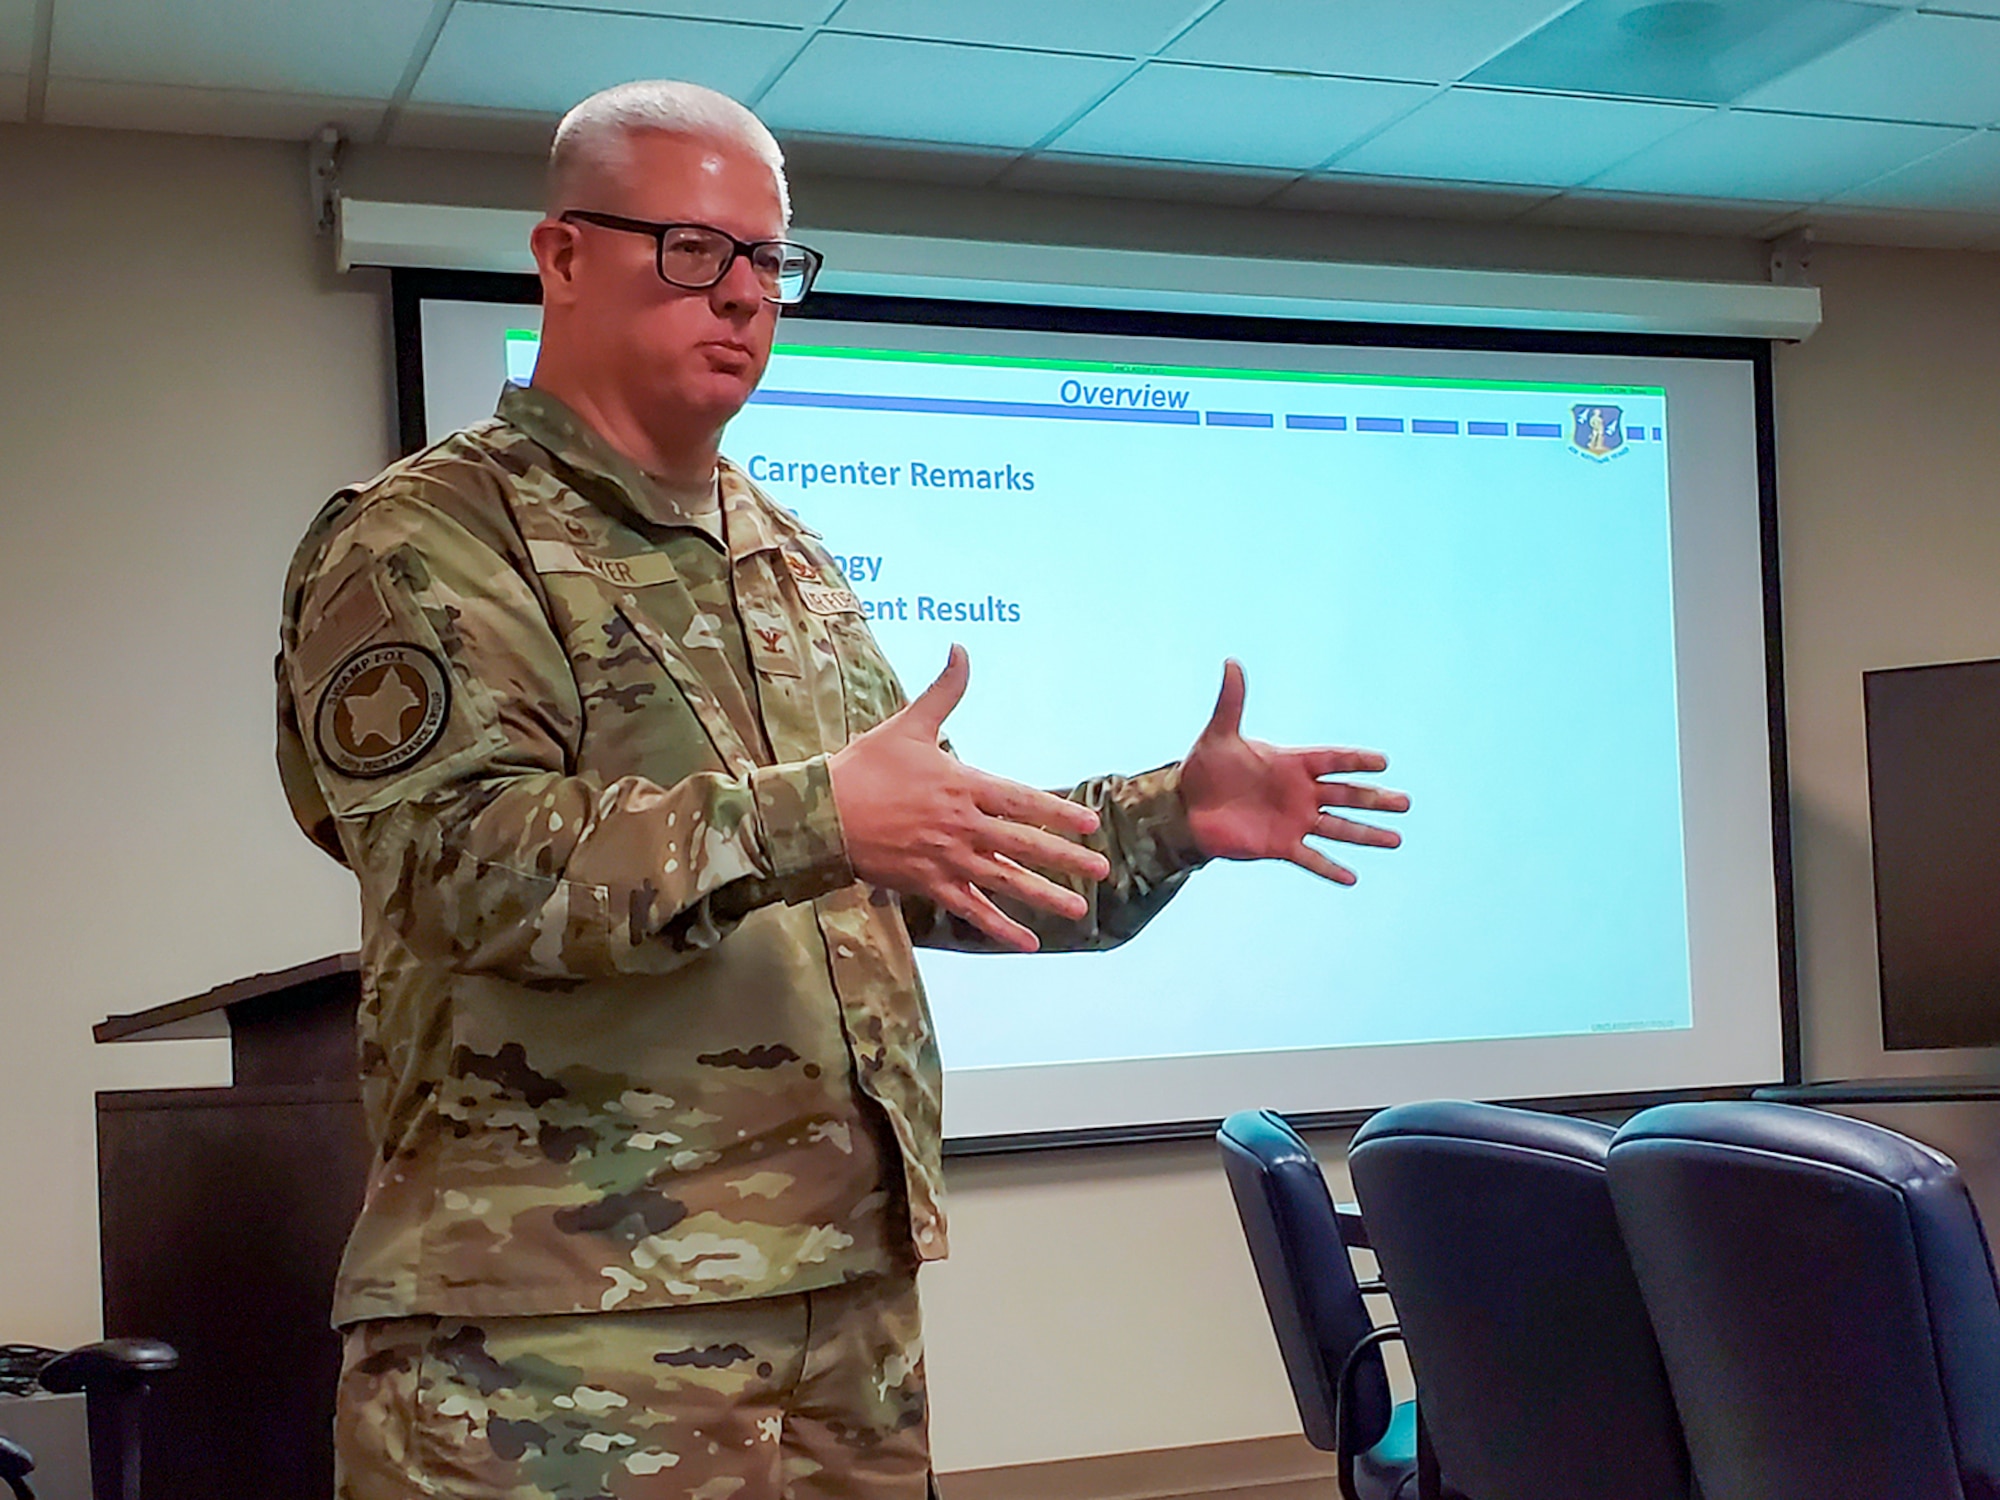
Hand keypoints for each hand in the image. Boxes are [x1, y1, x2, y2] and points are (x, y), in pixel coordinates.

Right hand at [828, 646, 1110, 951]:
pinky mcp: (927, 884)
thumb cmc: (864, 767)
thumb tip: (961, 647)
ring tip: (1078, 910)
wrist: (820, 813)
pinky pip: (971, 910)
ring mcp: (946, 859)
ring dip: (1044, 897)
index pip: (1022, 801)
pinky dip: (999, 928)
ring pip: (1004, 882)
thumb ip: (944, 691)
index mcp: (962, 785)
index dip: (1059, 813)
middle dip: (1066, 858)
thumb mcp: (908, 724)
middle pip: (1023, 845)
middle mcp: (961, 826)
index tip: (1090, 824)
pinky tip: (1027, 943)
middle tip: (1102, 869)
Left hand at [1180, 660, 1408, 884]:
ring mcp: (1293, 820)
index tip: (1383, 762)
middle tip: (1405, 804)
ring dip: (1366, 834)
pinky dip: (1330, 868)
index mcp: (1291, 763)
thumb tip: (1231, 662)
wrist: (1187, 806)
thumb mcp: (1219, 734)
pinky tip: (1351, 878)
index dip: (1356, 761)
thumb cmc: (1205, 767)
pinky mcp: (1280, 845)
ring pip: (1338, 829)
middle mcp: (1300, 793)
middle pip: (1346, 795)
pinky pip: (1310, 858)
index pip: (1332, 760)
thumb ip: (1231, 701)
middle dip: (1375, 799)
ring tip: (1396, 839)